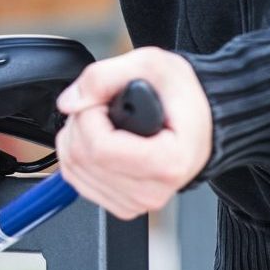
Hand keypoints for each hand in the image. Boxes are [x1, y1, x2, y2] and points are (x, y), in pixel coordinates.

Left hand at [55, 47, 213, 220]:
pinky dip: (76, 155)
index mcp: (168, 162)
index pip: (99, 147)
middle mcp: (153, 191)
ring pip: (73, 170)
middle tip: (102, 106)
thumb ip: (104, 77)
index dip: (88, 115)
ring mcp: (136, 203)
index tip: (103, 100)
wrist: (199, 121)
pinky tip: (97, 139)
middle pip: (82, 159)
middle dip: (79, 122)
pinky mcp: (122, 206)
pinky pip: (76, 181)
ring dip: (75, 137)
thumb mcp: (151, 64)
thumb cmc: (182, 97)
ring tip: (103, 121)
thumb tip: (69, 102)